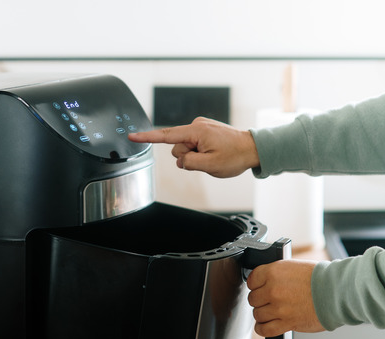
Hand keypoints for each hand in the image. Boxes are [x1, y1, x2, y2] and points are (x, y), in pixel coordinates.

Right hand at [127, 117, 258, 177]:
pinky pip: (193, 145)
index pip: (166, 135)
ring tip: (213, 156)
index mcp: (196, 131)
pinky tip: (213, 153)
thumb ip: (189, 163)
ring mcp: (200, 127)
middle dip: (188, 158)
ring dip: (195, 156)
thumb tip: (180, 159)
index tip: (132, 136)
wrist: (253, 148)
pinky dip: (200, 153)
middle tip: (208, 160)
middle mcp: (196, 125)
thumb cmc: (235, 156)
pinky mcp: (204, 131)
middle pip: (177, 147)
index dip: (147, 137)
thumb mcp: (210, 166)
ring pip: (185, 148)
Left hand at [246, 259, 324, 334]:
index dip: (255, 285)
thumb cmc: (321, 278)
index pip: (251, 280)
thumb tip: (264, 281)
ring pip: (258, 314)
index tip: (259, 288)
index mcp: (273, 272)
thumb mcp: (293, 266)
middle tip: (269, 300)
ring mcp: (279, 307)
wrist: (337, 291)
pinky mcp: (287, 323)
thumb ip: (276, 274)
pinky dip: (262, 328)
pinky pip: (265, 329)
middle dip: (260, 300)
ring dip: (263, 314)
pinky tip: (265, 325)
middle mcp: (273, 289)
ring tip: (271, 312)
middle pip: (253, 299)